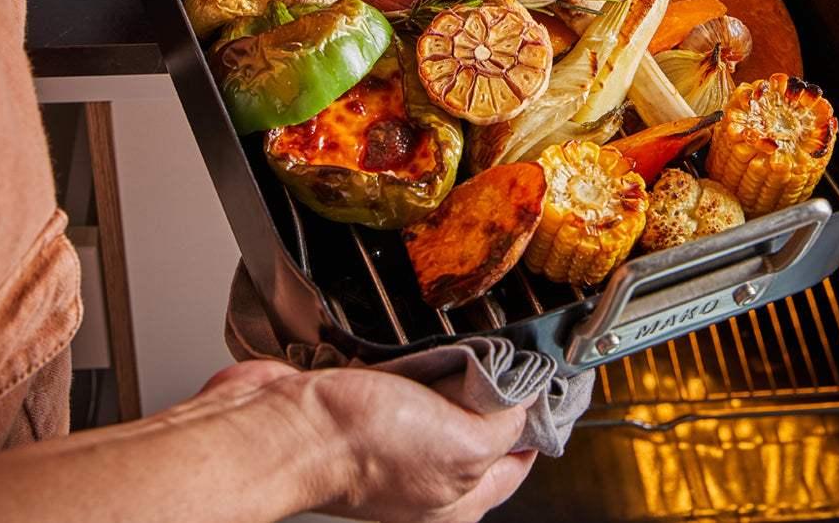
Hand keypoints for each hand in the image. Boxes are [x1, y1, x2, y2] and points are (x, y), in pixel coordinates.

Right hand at [200, 360, 535, 522]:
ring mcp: (393, 438)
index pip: (518, 457)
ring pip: (444, 391)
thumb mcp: (462, 444)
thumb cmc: (360, 448)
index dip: (539, 414)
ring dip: (453, 361)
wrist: (285, 425)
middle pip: (481, 420)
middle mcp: (426, 474)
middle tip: (505, 347)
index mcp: (458, 499)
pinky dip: (416, 353)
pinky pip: (406, 373)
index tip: (552, 374)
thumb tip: (526, 399)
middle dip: (494, 382)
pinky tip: (418, 338)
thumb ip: (504, 424)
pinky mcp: (363, 404)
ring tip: (460, 339)